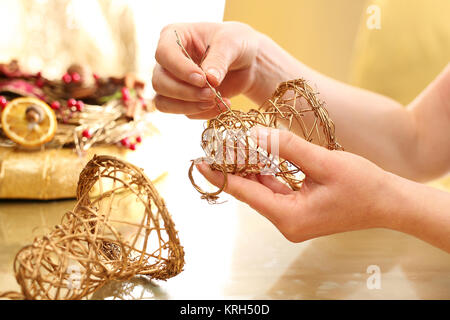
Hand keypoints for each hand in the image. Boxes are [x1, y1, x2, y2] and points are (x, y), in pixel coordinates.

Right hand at [152, 22, 259, 118]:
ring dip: (189, 106)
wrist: (247, 63)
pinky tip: (221, 106)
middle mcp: (167, 60)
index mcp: (173, 36)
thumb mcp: (231, 43)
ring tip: (215, 101)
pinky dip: (202, 113)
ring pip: (164, 102)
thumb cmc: (236, 43)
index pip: (164, 54)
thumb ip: (219, 59)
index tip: (202, 79)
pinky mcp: (182, 100)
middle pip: (160, 82)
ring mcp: (172, 82)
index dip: (180, 69)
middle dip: (186, 92)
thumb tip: (209, 80)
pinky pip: (183, 112)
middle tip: (212, 93)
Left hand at [196, 127, 393, 241]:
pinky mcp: (300, 211)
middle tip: (216, 147)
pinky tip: (258, 156)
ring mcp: (293, 218)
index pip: (246, 193)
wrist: (388, 202)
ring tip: (233, 147)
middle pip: (251, 192)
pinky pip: (276, 191)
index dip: (221, 176)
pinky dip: (266, 173)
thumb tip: (255, 135)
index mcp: (289, 217)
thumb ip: (287, 148)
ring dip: (250, 169)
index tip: (199, 162)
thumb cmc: (362, 185)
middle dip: (234, 169)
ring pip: (262, 190)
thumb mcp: (323, 162)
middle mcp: (287, 222)